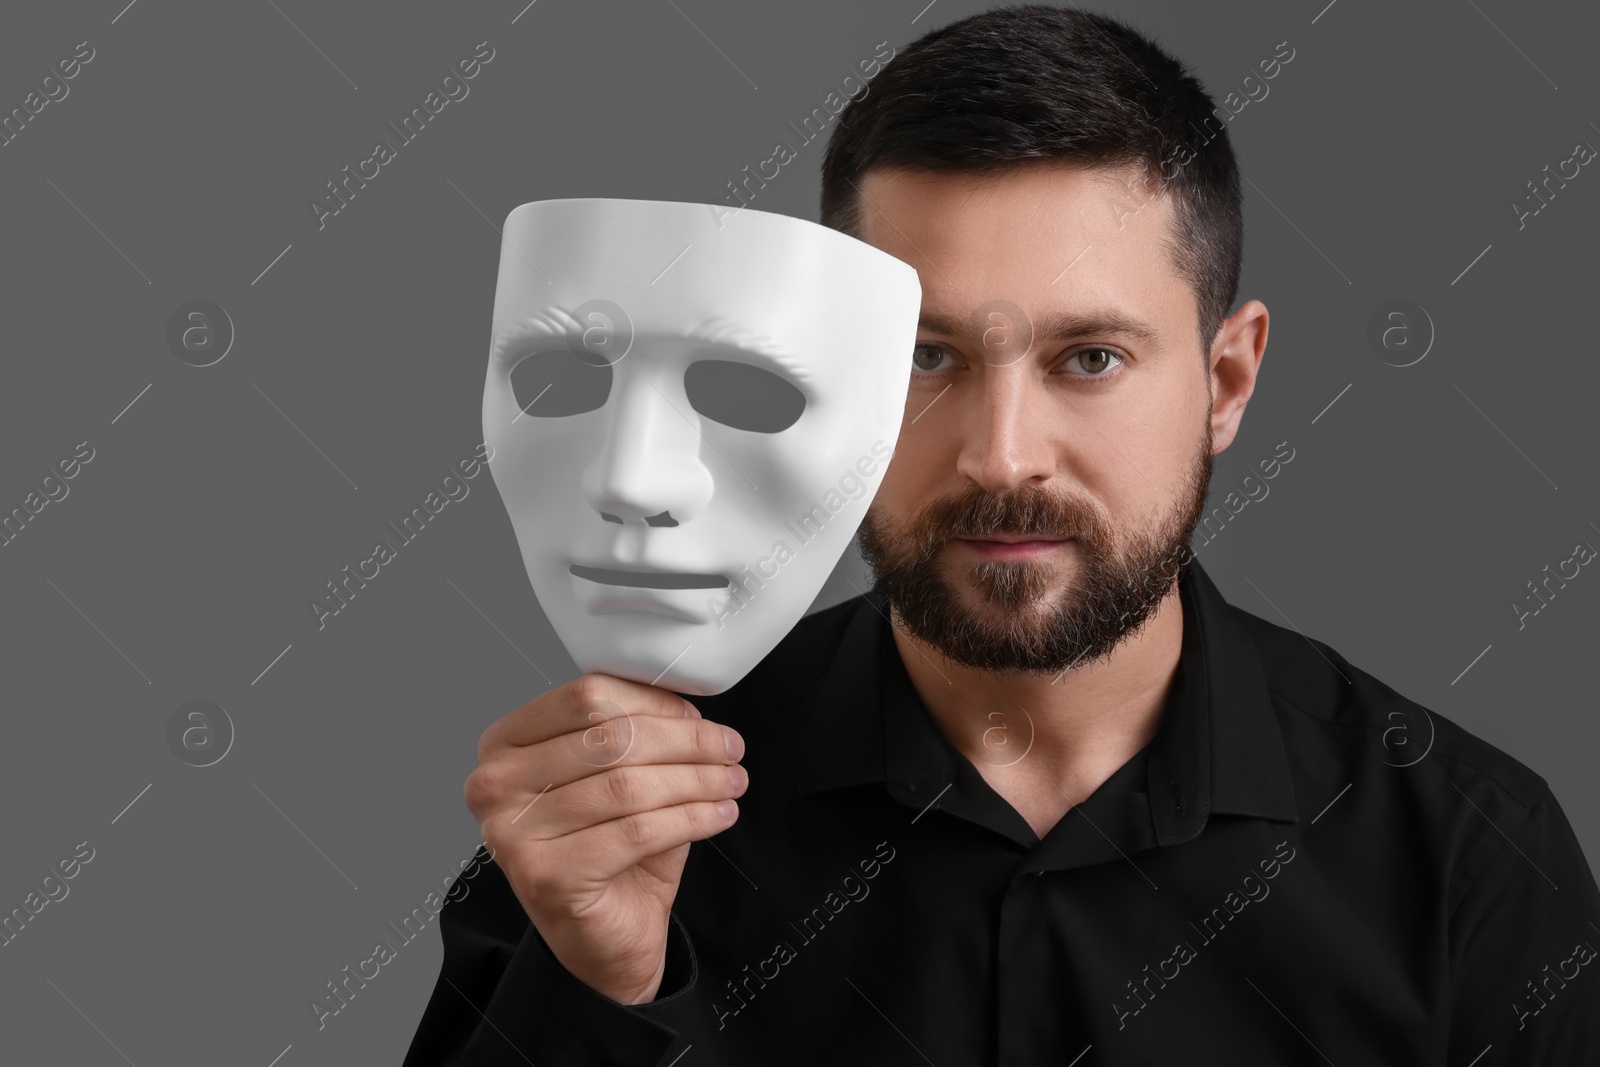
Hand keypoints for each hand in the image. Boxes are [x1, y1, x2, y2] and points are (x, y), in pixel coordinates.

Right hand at [464, 673, 746, 1003]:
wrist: (599, 940)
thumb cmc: (608, 851)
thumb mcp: (618, 776)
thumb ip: (637, 734)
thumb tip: (687, 708)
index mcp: (505, 743)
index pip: (587, 697)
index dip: (654, 702)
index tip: (698, 717)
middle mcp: (495, 784)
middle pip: (611, 739)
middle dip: (686, 741)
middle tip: (730, 750)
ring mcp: (512, 833)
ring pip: (628, 786)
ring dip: (695, 780)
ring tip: (731, 782)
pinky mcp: (545, 876)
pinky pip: (637, 831)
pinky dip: (689, 819)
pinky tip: (718, 815)